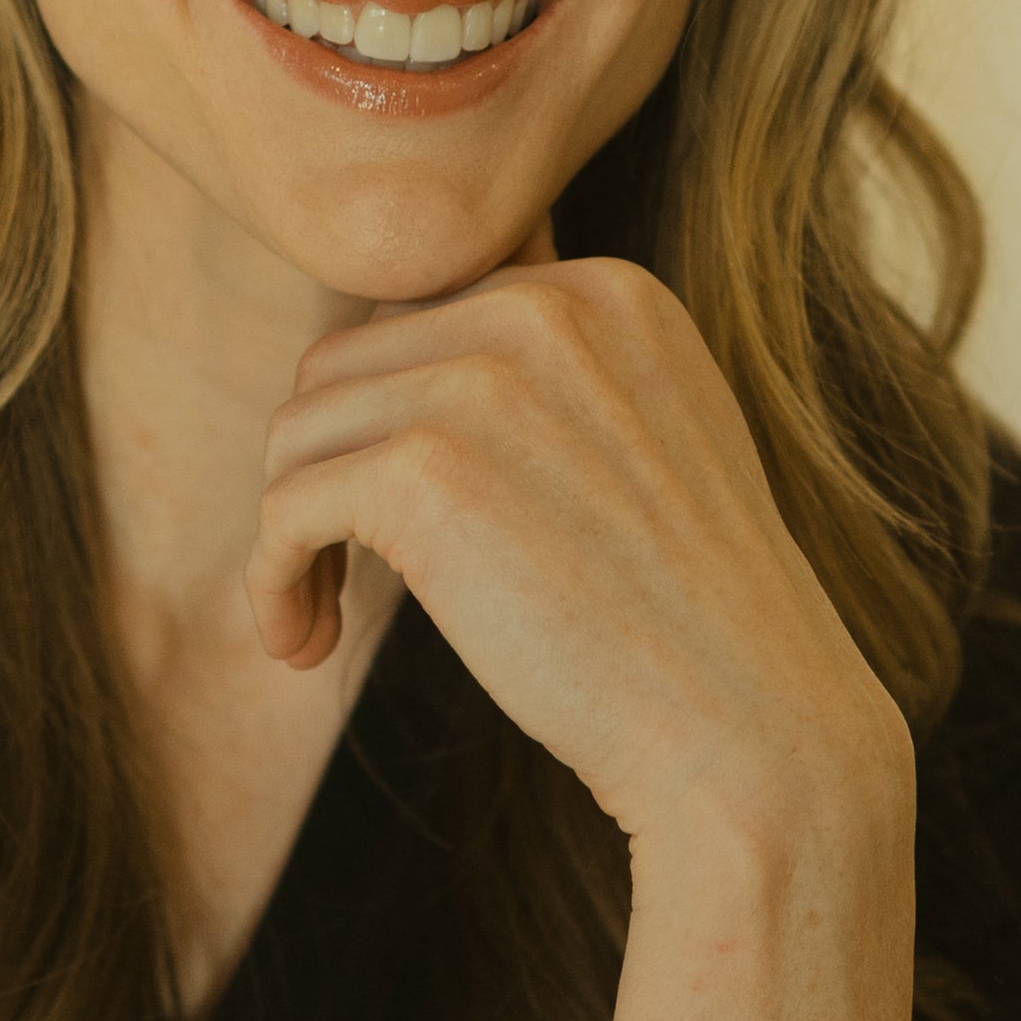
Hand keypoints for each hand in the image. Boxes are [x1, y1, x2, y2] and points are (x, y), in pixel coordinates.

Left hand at [243, 245, 911, 865]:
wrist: (748, 729)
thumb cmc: (691, 619)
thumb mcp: (654, 441)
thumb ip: (556, 375)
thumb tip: (414, 353)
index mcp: (603, 291)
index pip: (422, 318)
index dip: (387, 425)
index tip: (395, 525)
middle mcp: (543, 306)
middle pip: (342, 366)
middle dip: (327, 474)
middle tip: (341, 581)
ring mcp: (482, 383)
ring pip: (299, 433)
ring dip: (290, 535)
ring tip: (320, 624)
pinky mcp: (424, 472)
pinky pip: (283, 505)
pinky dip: (272, 580)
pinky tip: (306, 646)